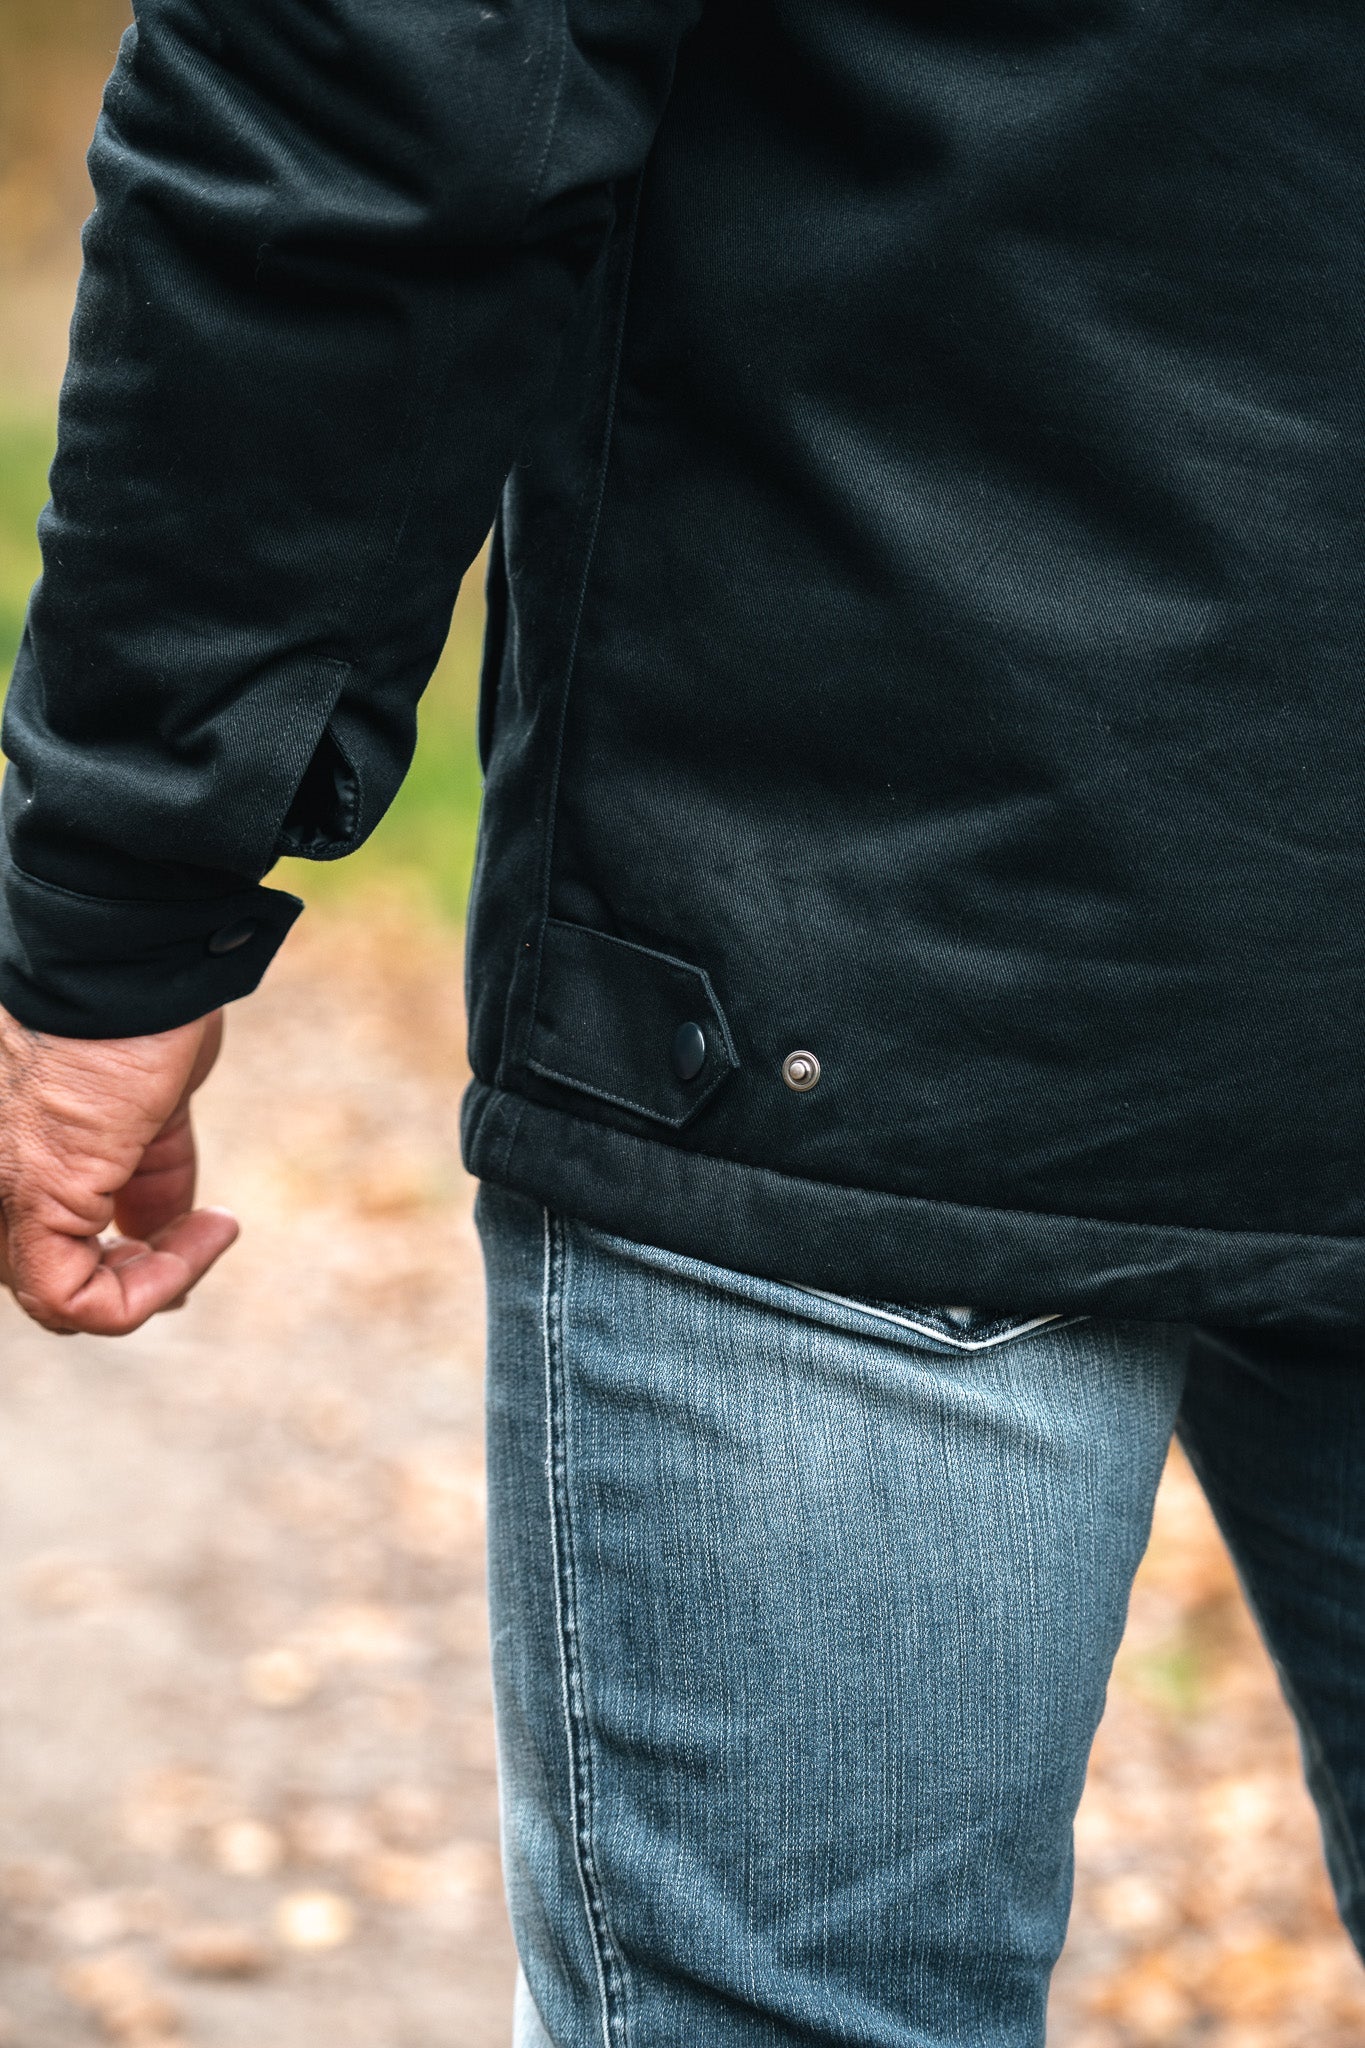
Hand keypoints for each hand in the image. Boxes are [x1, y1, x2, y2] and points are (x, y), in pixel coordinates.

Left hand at [0, 1006, 237, 1334]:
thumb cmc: (141, 1004)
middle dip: (132, 1271)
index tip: (192, 1216)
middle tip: (197, 1231)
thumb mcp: (143, 1104)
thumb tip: (163, 1232)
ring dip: (153, 1282)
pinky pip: (77, 1300)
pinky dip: (152, 1291)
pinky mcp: (34, 1192)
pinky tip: (211, 1231)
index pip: (34, 1241)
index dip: (119, 1256)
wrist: (131, 950)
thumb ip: (145, 1174)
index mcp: (7, 1150)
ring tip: (210, 1229)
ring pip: (57, 1300)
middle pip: (44, 1273)